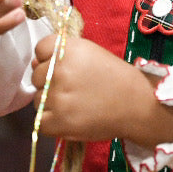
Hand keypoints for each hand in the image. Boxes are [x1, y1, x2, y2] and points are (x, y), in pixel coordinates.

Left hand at [30, 34, 172, 148]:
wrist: (137, 105)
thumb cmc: (116, 78)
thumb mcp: (91, 54)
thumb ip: (63, 54)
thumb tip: (35, 63)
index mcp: (69, 49)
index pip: (40, 50)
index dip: (49, 59)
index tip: (64, 68)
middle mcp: (60, 69)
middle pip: (36, 75)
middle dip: (49, 82)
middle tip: (73, 90)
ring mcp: (57, 96)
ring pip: (37, 99)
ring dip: (50, 103)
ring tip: (74, 105)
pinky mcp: (58, 121)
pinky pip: (40, 121)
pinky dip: (51, 122)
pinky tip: (69, 118)